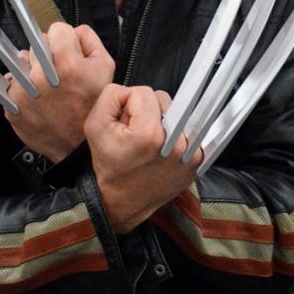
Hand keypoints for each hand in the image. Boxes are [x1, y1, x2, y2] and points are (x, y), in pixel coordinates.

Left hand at [4, 22, 114, 161]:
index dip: (64, 39)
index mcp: (65, 62)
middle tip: (58, 72)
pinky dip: (20, 86)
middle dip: (47, 53)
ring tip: (46, 86)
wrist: (77, 148)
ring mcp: (22, 91)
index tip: (67, 52)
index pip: (56, 29)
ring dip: (31, 68)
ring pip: (21, 60)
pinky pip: (10, 82)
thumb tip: (72, 30)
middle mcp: (40, 75)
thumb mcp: (106, 68)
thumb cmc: (92, 107)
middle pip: (36, 43)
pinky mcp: (10, 106)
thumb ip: (89, 39)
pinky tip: (35, 97)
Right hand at [84, 84, 202, 233]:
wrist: (120, 202)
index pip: (144, 92)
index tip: (125, 124)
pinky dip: (177, 135)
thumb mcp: (95, 126)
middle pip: (165, 100)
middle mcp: (175, 143)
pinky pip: (189, 130)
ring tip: (150, 143)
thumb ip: (111, 96)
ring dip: (164, 122)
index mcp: (150, 133)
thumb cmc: (108, 164)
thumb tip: (131, 91)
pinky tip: (164, 148)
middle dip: (148, 111)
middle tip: (136, 134)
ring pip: (178, 113)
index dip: (129, 105)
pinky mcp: (198, 161)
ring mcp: (190, 154)